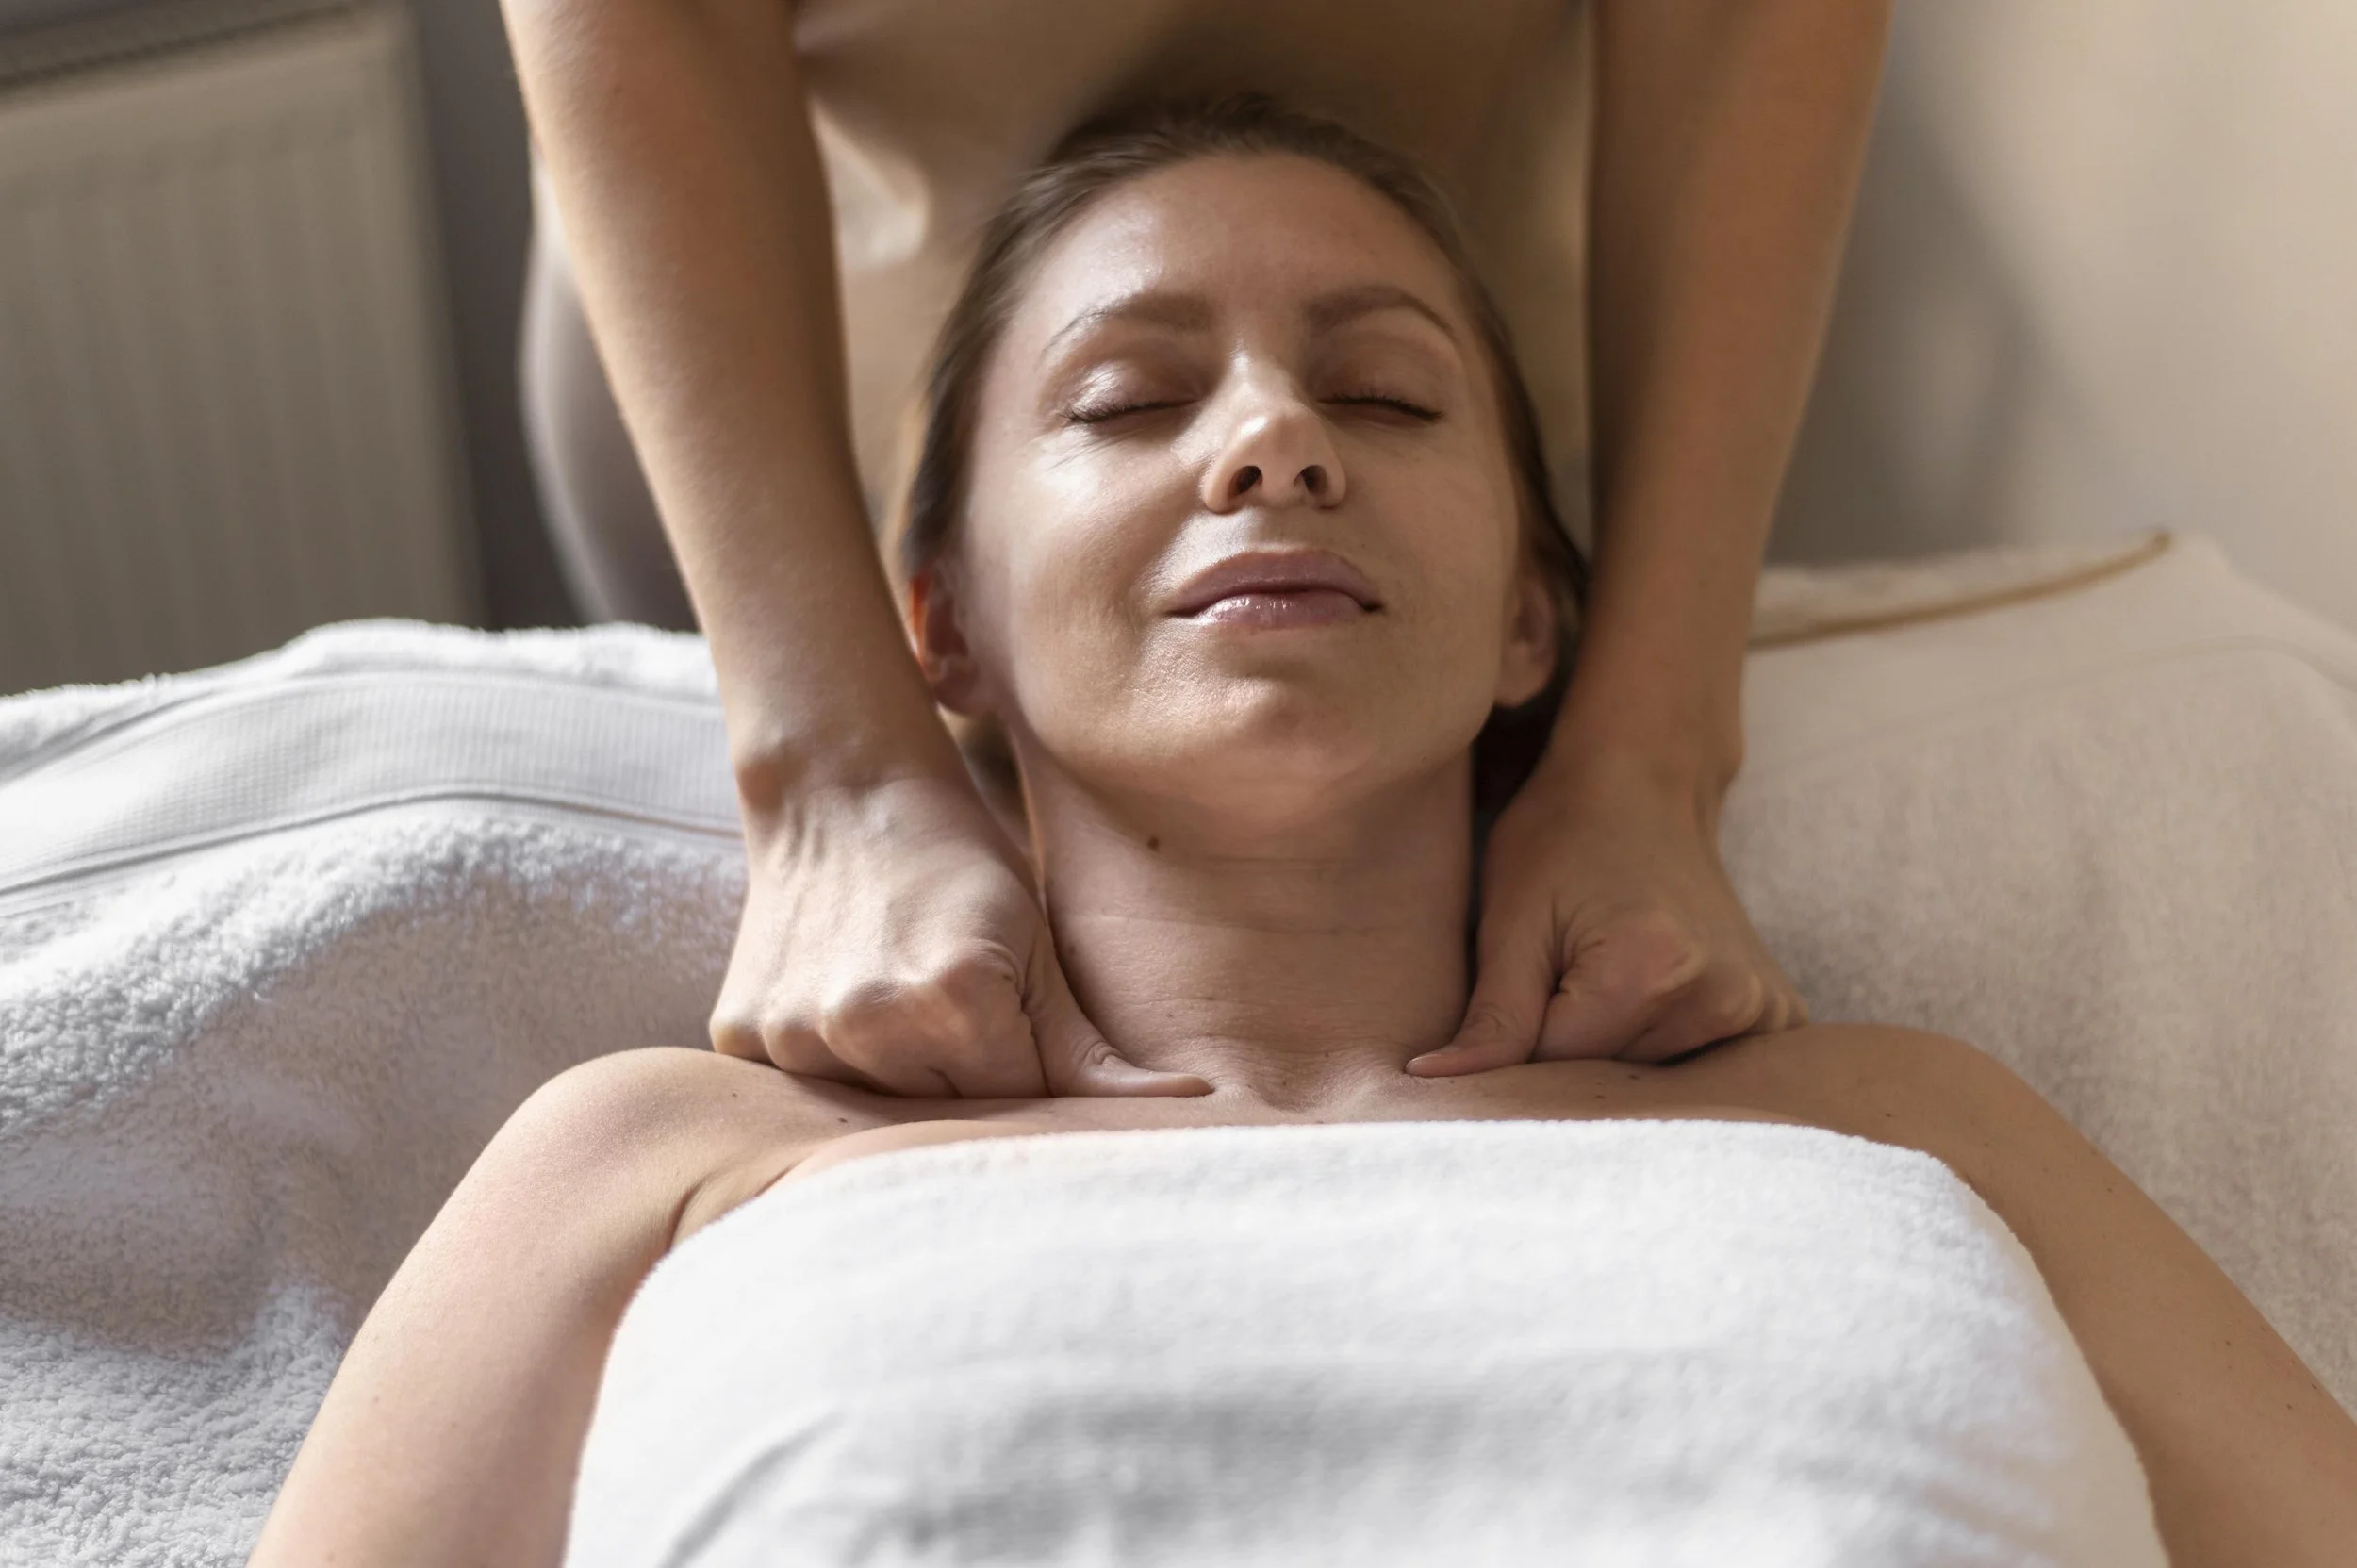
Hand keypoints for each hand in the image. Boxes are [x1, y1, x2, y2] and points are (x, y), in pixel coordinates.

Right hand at [710, 773, 1210, 1097]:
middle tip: (972, 1031)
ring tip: (909, 1014)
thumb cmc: (961, 867)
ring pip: (877, 1113)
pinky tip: (852, 1010)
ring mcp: (795, 1035)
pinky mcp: (743, 1034)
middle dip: (973, 1090)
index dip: (1033, 1086)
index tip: (1031, 1053)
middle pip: (946, 1118)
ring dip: (903, 1084)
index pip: (1018, 1106)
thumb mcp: (1038, 949)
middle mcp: (867, 1024)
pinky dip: (839, 1069)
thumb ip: (1096, 1053)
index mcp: (954, 998)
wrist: (843, 795)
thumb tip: (1193, 1106)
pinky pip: (810, 1090)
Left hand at [1410, 749, 1807, 1072]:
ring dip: (1612, 1046)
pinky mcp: (1776, 1013)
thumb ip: (1491, 1017)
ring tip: (1606, 974)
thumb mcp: (1511, 921)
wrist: (1643, 782)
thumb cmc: (1563, 837)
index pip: (1557, 1068)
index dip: (1520, 1040)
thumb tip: (1435, 1082)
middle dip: (1567, 1048)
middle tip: (1562, 974)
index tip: (1519, 990)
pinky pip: (1700, 1066)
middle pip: (1610, 1079)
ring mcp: (1760, 1008)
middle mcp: (1723, 998)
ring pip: (1647, 1077)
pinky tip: (1650, 995)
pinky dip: (1662, 1045)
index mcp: (1651, 971)